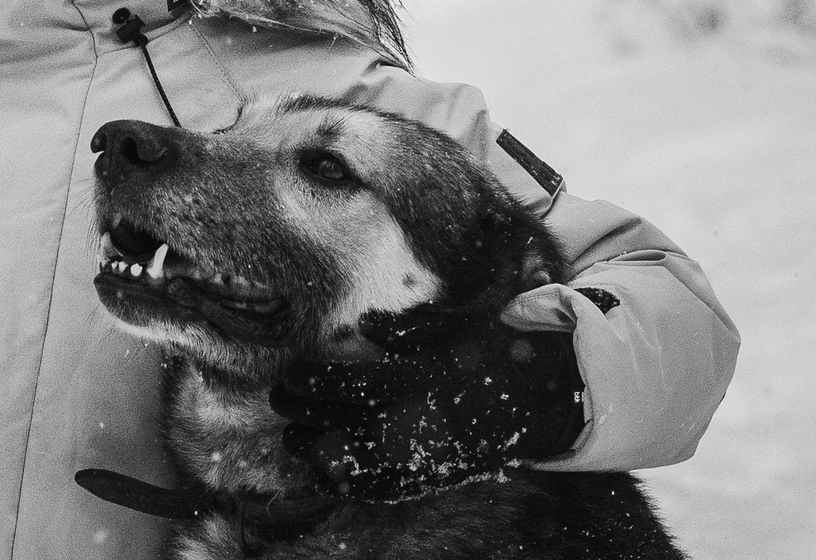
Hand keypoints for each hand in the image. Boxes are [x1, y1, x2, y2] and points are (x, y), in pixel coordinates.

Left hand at [271, 306, 583, 502]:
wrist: (534, 403)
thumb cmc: (490, 353)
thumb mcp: (457, 326)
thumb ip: (410, 328)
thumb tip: (367, 324)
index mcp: (419, 382)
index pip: (348, 387)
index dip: (312, 383)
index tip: (291, 377)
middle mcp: (416, 424)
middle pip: (341, 426)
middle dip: (303, 416)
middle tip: (280, 401)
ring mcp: (423, 457)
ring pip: (354, 464)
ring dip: (316, 452)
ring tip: (293, 438)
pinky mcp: (430, 478)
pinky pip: (381, 490)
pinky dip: (348, 484)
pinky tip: (324, 474)